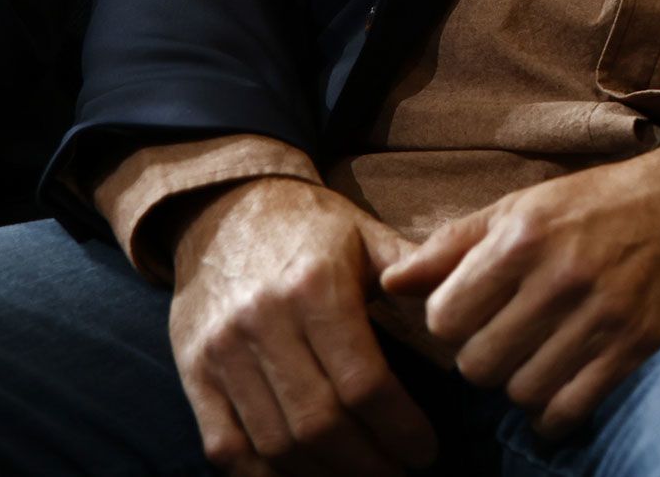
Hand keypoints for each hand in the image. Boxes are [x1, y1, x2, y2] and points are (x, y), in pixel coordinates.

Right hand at [167, 176, 437, 476]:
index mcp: (316, 288)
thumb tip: (466, 301)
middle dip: (367, 462)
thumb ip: (415, 270)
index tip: (425, 451)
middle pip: (319, 422)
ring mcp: (222, 353)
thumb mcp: (367, 233)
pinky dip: (264, 476)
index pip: (363, 382)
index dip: (399, 427)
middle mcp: (263, 323)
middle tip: (400, 472)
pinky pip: (226, 446)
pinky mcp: (193, 374)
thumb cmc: (311, 225)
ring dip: (323, 476)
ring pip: (275, 442)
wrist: (223, 209)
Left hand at [377, 147, 659, 438]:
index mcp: (523, 237)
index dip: (450, 325)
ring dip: (520, 384)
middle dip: (482, 358)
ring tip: (537, 357)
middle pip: (478, 364)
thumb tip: (391, 282)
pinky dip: (554, 411)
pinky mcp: (634, 346)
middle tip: (505, 338)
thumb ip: (454, 244)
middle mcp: (559, 277)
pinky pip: (568, 410)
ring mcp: (600, 316)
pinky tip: (560, 385)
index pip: (444, 319)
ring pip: (520, 392)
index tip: (472, 315)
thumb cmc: (600, 201)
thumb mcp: (523, 205)